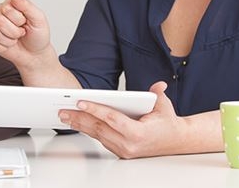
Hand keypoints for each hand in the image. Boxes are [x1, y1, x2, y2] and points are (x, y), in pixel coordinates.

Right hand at [0, 0, 51, 67]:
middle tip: (22, 32)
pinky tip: (9, 44)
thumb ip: (27, 6)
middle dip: (15, 31)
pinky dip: (3, 47)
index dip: (19, 20)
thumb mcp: (39, 19)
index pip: (7, 9)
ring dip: (10, 40)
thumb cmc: (38, 35)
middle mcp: (0, 12)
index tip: (26, 22)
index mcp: (12, 3)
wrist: (35, 54)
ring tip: (16, 38)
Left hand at [58, 82, 182, 158]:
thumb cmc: (167, 123)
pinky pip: (101, 139)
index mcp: (138, 133)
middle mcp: (129, 145)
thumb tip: (158, 85)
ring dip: (80, 125)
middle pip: (99, 128)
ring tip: (65, 116)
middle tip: (63, 110)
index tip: (80, 103)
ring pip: (97, 135)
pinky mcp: (120, 152)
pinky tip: (78, 123)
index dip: (95, 110)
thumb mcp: (164, 106)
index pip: (111, 119)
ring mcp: (124, 150)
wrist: (175, 141)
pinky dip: (88, 130)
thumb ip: (158, 95)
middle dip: (79, 118)